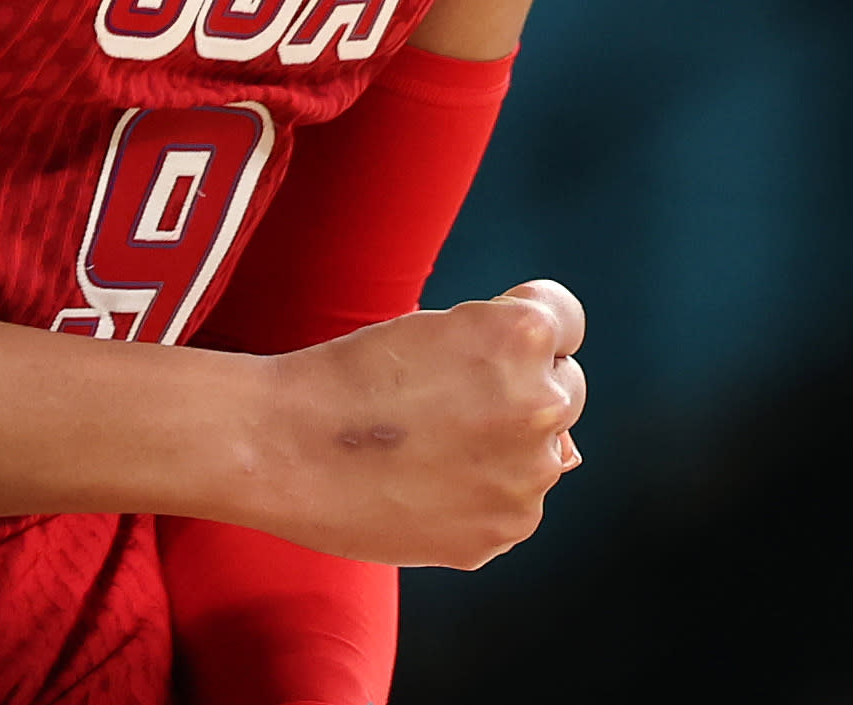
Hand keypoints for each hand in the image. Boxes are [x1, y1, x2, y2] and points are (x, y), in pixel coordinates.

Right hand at [253, 279, 586, 568]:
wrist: (284, 446)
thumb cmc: (351, 376)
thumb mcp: (438, 332)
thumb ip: (511, 362)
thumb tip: (568, 449)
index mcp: (522, 335)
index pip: (568, 322)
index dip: (528, 328)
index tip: (492, 346)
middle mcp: (540, 403)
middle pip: (567, 390)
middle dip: (525, 391)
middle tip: (454, 402)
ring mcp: (526, 475)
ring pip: (544, 455)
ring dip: (506, 450)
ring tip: (431, 448)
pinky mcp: (503, 529)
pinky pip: (513, 505)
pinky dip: (481, 498)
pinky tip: (426, 486)